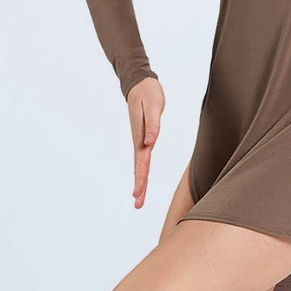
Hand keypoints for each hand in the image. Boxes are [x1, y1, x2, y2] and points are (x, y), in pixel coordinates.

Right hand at [126, 76, 164, 208]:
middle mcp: (140, 141)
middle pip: (140, 168)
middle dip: (139, 187)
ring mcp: (141, 140)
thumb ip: (151, 124)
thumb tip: (150, 143)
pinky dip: (142, 171)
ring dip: (140, 182)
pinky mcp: (145, 137)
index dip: (140, 178)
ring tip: (138, 199)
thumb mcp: (152, 106)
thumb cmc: (148, 94)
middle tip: (138, 205)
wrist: (141, 85)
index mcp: (141, 136)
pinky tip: (141, 179)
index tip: (138, 193)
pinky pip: (144, 158)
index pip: (141, 162)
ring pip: (141, 165)